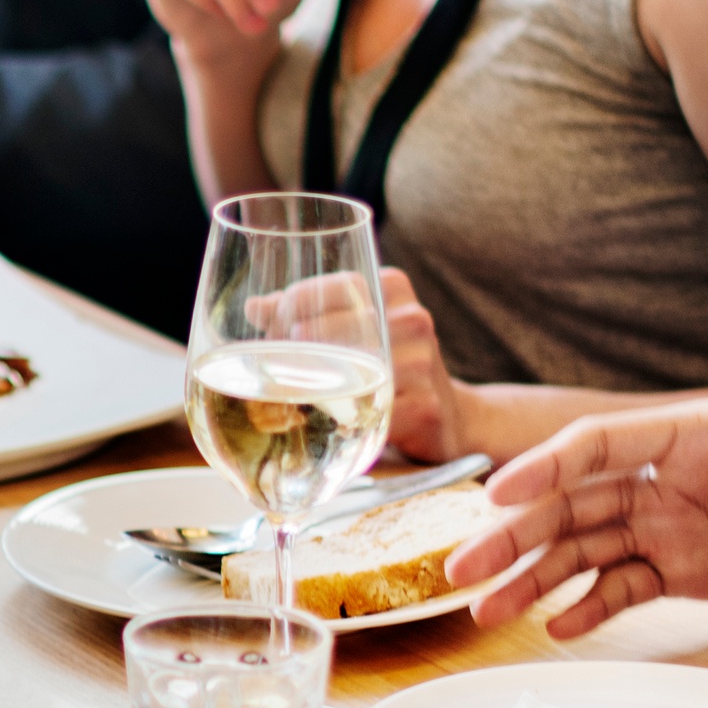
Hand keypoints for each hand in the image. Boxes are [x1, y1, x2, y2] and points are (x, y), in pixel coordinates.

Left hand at [249, 266, 457, 459]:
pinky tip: (319, 424)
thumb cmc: (390, 369)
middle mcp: (413, 320)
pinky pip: (366, 413)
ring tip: (286, 393)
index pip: (341, 284)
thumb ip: (307, 316)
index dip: (297, 302)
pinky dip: (335, 420)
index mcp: (394, 290)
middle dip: (295, 345)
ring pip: (350, 370)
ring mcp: (422, 363)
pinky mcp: (424, 407)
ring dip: (309, 384)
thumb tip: (254, 308)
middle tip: (269, 363)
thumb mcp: (357, 332)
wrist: (453, 419)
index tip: (269, 324)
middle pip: (340, 325)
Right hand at [445, 401, 707, 635]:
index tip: (498, 493)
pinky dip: (589, 608)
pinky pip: (624, 589)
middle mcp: (665, 480)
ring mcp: (670, 527)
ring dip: (535, 578)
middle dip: (514, 536)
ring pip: (584, 552)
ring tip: (487, 611)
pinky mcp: (686, 571)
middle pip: (572, 505)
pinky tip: (556, 629)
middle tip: (463, 569)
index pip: (601, 447)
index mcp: (691, 436)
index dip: (547, 468)